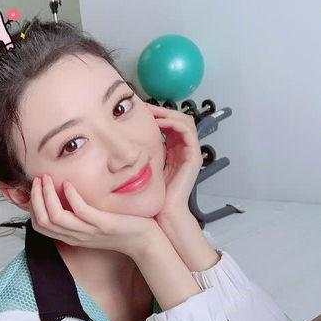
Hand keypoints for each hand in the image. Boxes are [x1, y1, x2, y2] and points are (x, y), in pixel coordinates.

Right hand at [29, 174, 161, 257]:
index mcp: (72, 236)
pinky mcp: (103, 224)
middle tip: (39, 179)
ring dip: (48, 195)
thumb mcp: (92, 224)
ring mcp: (89, 231)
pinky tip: (69, 184)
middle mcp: (76, 236)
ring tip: (48, 179)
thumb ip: (77, 215)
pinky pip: (80, 211)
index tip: (36, 189)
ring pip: (56, 217)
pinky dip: (71, 196)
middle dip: (36, 197)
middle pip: (43, 220)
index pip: (40, 226)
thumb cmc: (120, 229)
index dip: (32, 207)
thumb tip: (64, 196)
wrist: (143, 241)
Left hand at [144, 103, 202, 219]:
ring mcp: (190, 153)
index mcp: (174, 151)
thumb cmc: (152, 194)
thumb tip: (126, 138)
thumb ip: (142, 152)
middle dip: (162, 111)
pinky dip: (174, 123)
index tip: (141, 112)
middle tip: (146, 107)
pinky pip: (187, 131)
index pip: (171, 124)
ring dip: (168, 114)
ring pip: (185, 121)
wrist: (163, 213)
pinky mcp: (194, 157)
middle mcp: (184, 150)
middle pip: (179, 119)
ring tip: (152, 113)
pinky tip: (158, 123)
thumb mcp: (145, 166)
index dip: (158, 115)